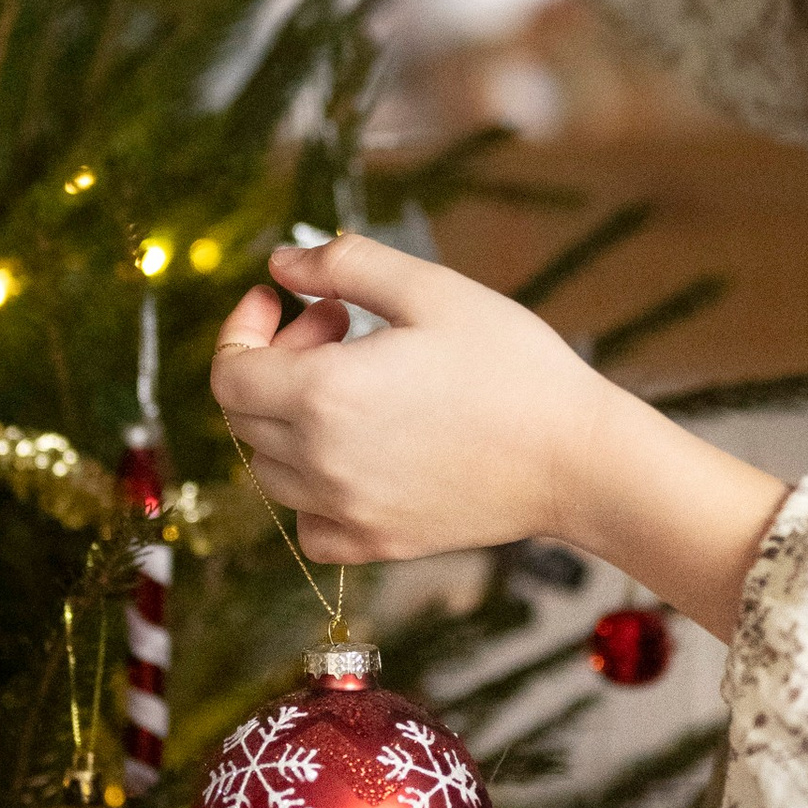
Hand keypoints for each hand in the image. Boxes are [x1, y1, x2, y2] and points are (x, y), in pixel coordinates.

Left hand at [211, 235, 604, 565]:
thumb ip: (342, 265)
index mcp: (324, 394)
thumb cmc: (513, 365)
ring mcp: (346, 511)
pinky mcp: (377, 544)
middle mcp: (321, 462)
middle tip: (337, 327)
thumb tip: (280, 263)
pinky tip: (357, 452)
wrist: (578, 459)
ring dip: (291, 418)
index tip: (278, 300)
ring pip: (270, 469)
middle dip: (274, 359)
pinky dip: (312, 489)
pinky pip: (308, 524)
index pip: (229, 374)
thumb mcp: (430, 289)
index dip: (241, 328)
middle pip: (245, 417)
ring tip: (357, 381)